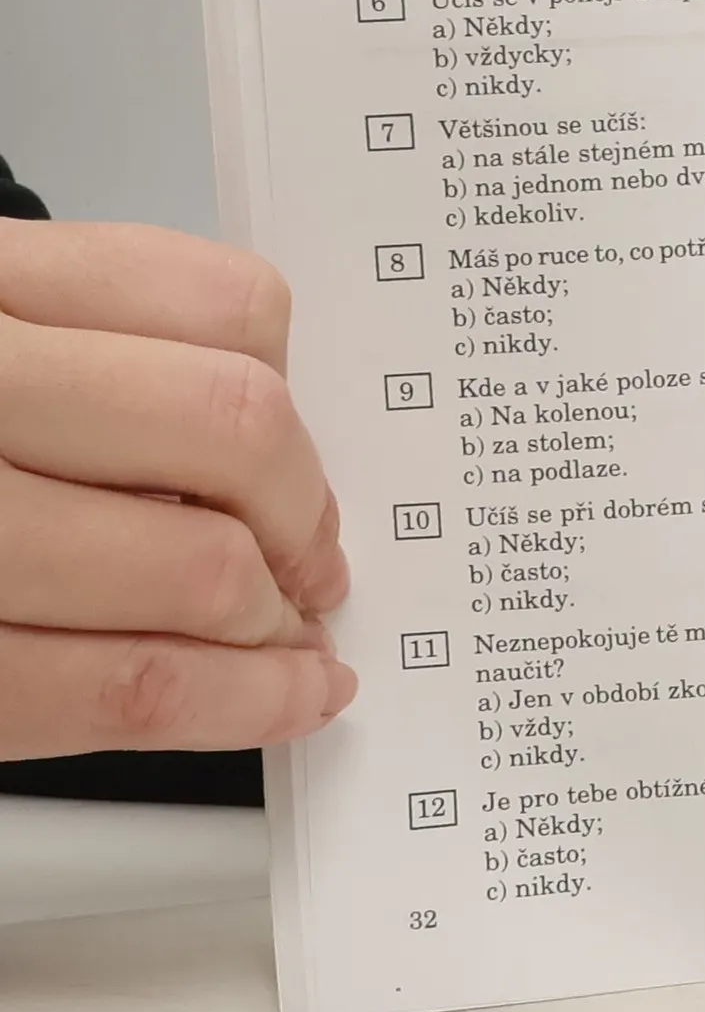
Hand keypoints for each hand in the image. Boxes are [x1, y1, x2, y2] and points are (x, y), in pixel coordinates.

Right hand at [0, 222, 355, 760]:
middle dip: (301, 517)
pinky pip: (119, 689)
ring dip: (277, 624)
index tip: (302, 458)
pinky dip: (238, 706)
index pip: (218, 305)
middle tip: (310, 562)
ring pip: (197, 571)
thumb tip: (264, 443)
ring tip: (287, 642)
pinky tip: (279, 701)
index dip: (292, 398)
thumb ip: (86, 349)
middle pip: (232, 432)